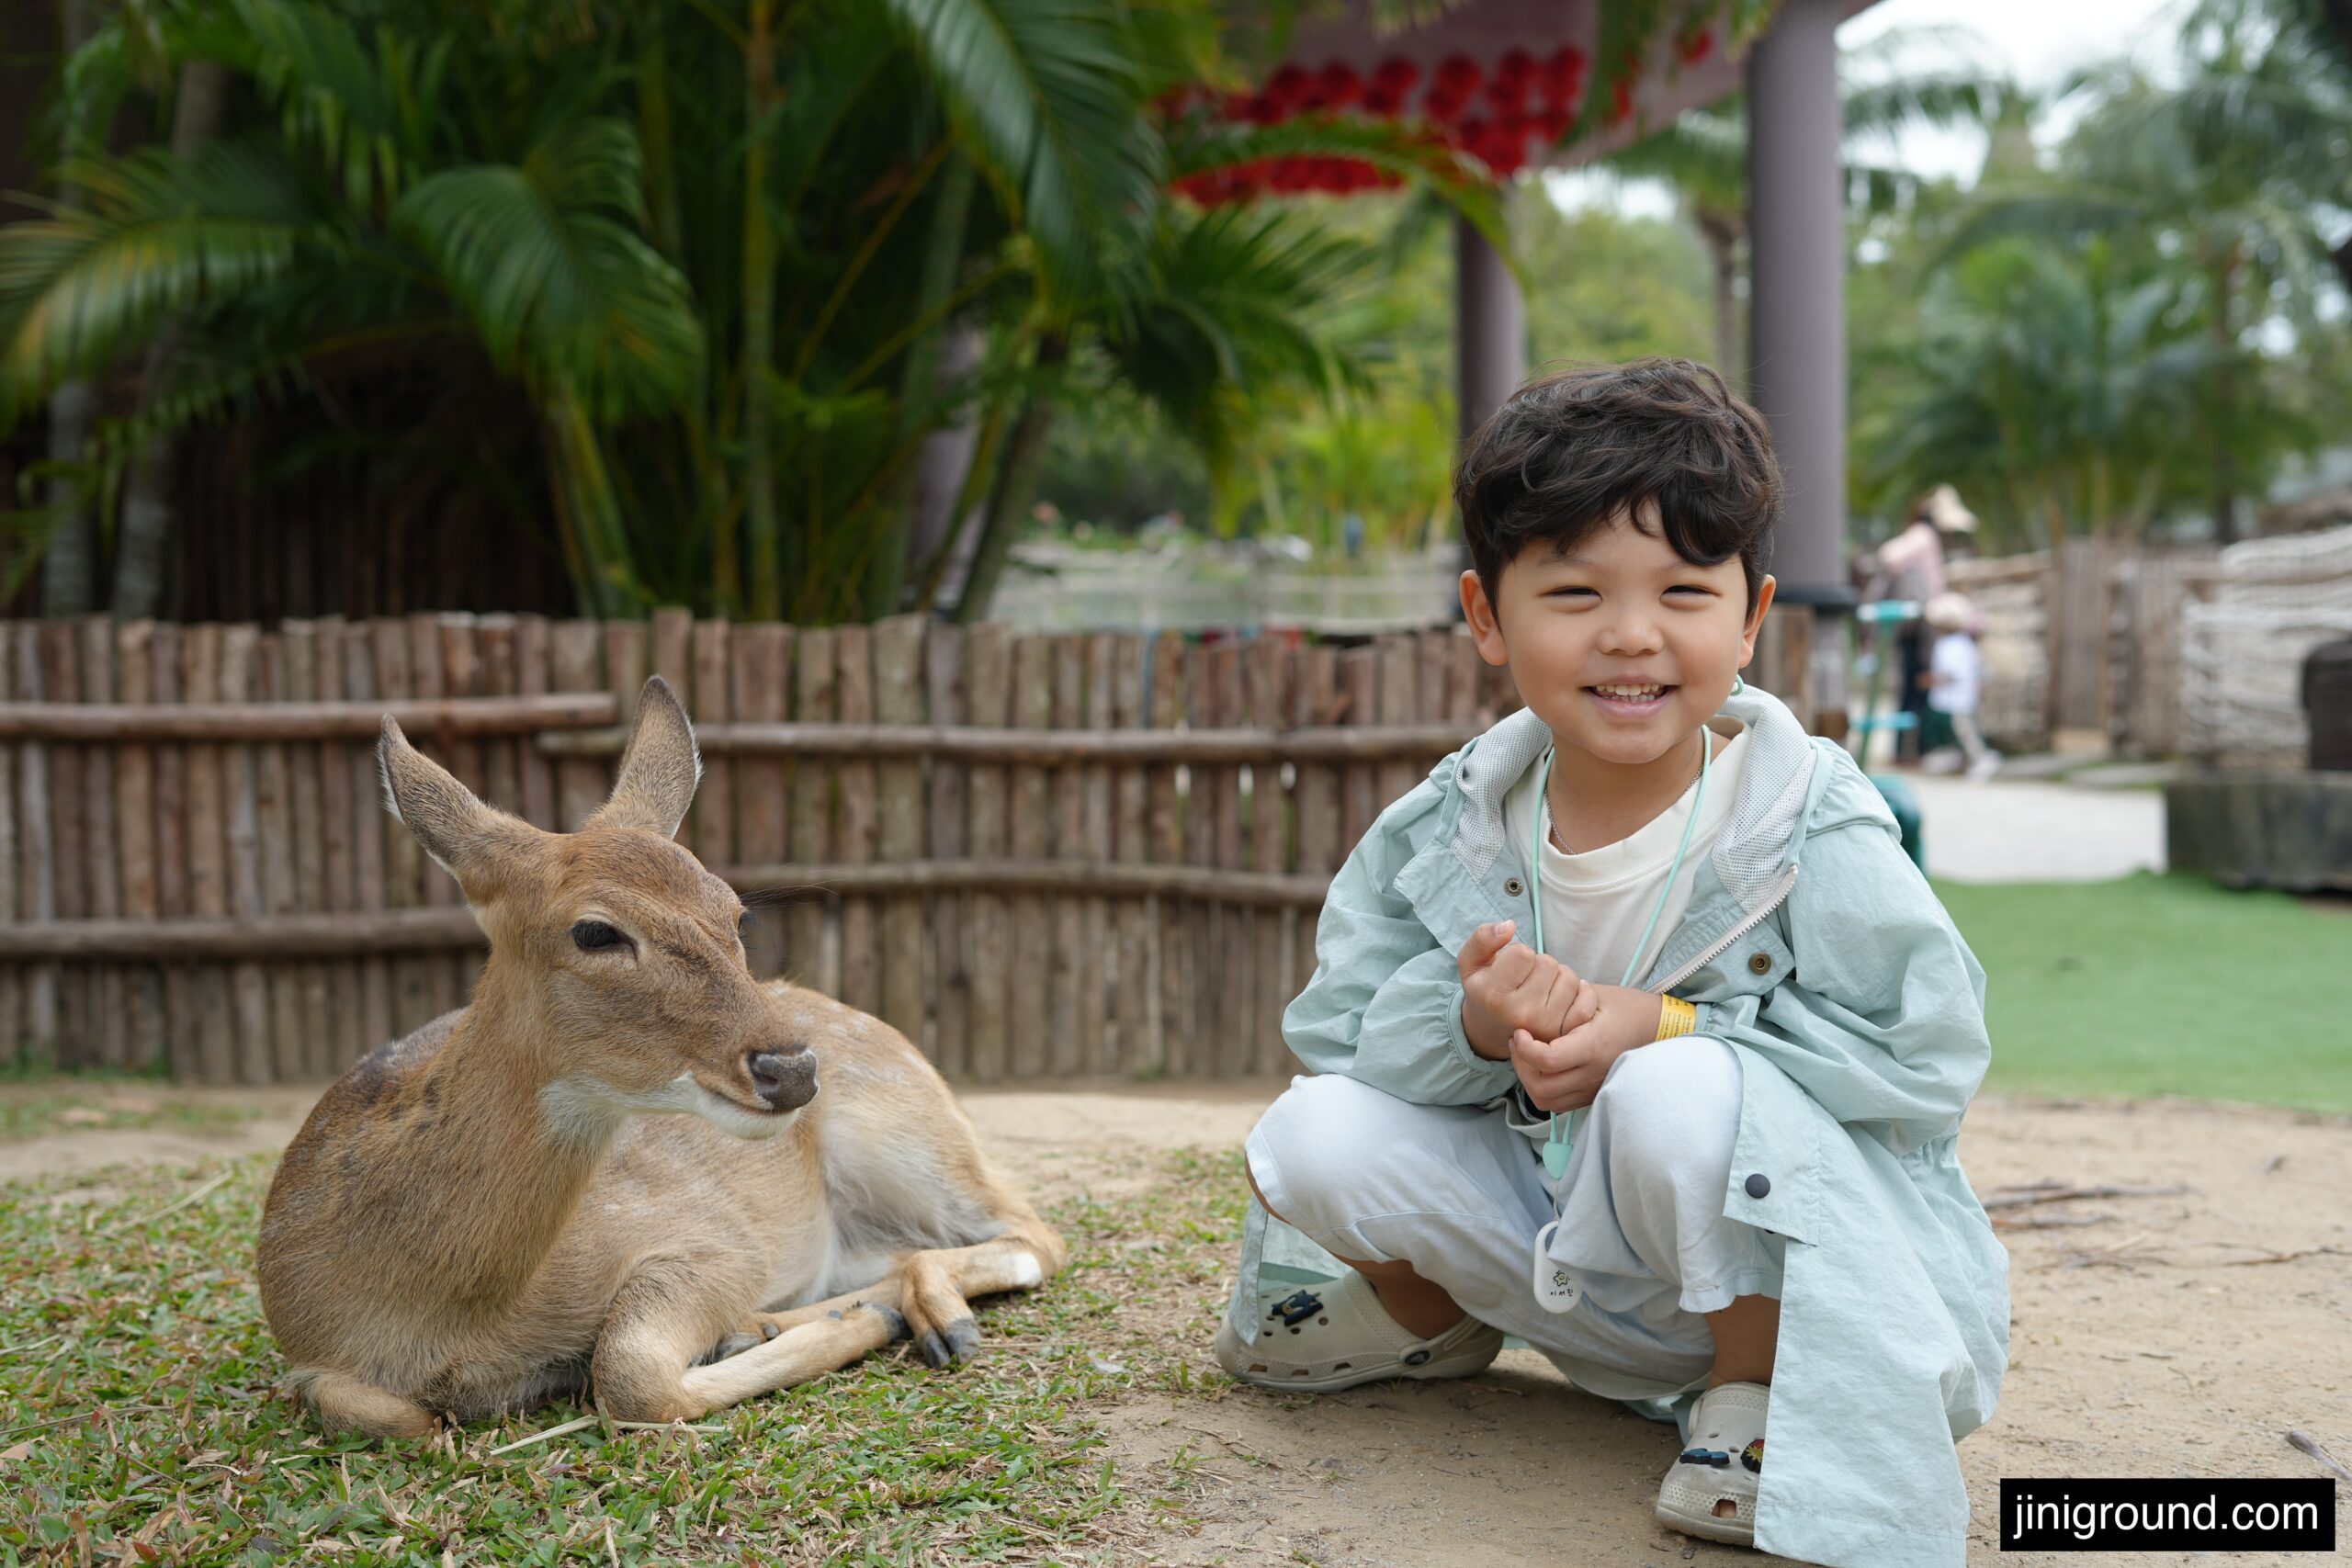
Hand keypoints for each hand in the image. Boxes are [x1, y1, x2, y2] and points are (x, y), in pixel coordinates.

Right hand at [1457, 920, 1584, 1060]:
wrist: (1493, 1030)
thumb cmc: (1484, 989)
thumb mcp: (1470, 962)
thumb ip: (1483, 938)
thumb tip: (1510, 925)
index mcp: (1495, 996)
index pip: (1524, 953)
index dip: (1518, 952)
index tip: (1509, 966)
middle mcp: (1522, 1014)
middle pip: (1548, 963)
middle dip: (1538, 964)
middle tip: (1525, 978)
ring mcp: (1546, 1026)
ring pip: (1569, 978)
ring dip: (1557, 976)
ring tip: (1540, 988)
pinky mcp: (1566, 1032)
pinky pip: (1586, 999)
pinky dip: (1578, 991)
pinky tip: (1560, 995)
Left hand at [1509, 984, 1664, 1112]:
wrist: (1658, 1029)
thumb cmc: (1626, 1007)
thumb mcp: (1595, 995)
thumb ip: (1563, 1003)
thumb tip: (1530, 1008)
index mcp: (1594, 1046)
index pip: (1548, 1060)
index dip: (1525, 1049)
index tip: (1520, 1032)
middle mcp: (1594, 1073)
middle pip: (1542, 1088)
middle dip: (1521, 1066)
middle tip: (1518, 1043)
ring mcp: (1594, 1088)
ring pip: (1547, 1101)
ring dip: (1529, 1081)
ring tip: (1527, 1056)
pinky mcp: (1593, 1095)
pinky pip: (1559, 1103)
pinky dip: (1543, 1088)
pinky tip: (1542, 1067)